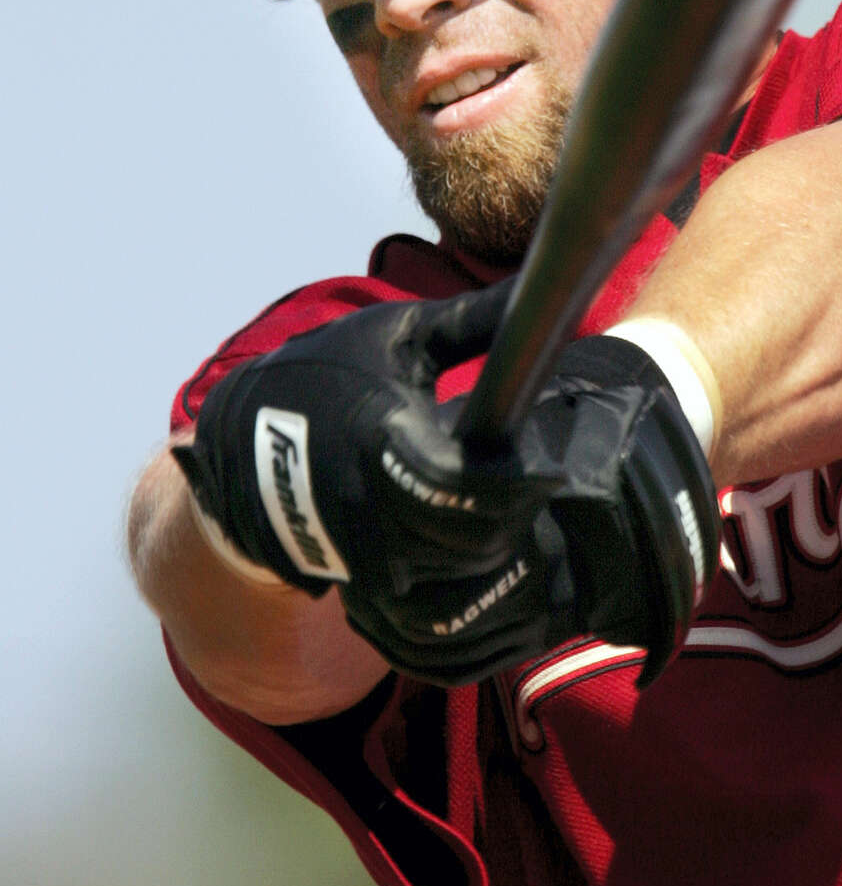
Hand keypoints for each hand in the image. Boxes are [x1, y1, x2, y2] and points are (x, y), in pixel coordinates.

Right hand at [173, 285, 719, 686]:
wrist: (237, 446)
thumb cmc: (320, 377)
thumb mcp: (393, 338)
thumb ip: (470, 323)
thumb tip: (539, 290)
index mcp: (388, 442)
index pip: (477, 488)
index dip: (526, 483)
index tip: (561, 464)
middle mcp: (376, 511)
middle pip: (479, 542)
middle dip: (520, 516)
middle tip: (551, 484)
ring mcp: (366, 555)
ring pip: (459, 575)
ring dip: (497, 546)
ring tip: (523, 507)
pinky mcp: (363, 581)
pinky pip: (433, 595)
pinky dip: (466, 572)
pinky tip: (486, 536)